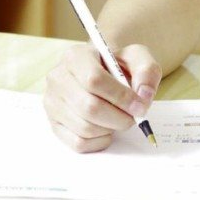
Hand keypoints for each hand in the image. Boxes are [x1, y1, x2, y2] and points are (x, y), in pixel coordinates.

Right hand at [43, 42, 161, 152]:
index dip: (120, 97)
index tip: (139, 105)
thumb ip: (146, 70)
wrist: (102, 73)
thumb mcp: (137, 57)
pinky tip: (106, 127)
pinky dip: (99, 140)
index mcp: (75, 56)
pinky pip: (78, 143)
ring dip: (110, 129)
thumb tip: (143, 96)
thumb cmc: (117, 66)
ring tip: (118, 117)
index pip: (94, 80)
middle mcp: (58, 78)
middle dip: (118, 117)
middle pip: (89, 107)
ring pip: (85, 128)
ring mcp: (52, 102)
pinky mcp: (54, 124)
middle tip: (133, 117)